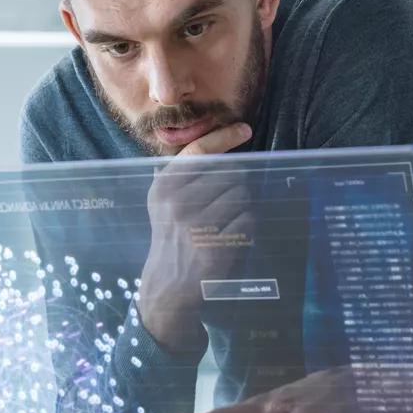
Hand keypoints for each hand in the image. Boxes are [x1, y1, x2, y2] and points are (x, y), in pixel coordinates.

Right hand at [136, 122, 254, 353]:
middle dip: (236, 183)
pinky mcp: (216, 247)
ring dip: (244, 204)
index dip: (224, 137)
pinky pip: (248, 220)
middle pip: (230, 173)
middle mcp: (177, 204)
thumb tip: (218, 146)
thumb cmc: (172, 235)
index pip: (199, 151)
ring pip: (242, 195)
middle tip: (227, 200)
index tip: (245, 129)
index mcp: (165, 187)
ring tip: (229, 218)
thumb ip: (182, 173)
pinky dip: (248, 224)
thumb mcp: (164, 201)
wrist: (169, 283)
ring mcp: (197, 226)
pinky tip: (234, 234)